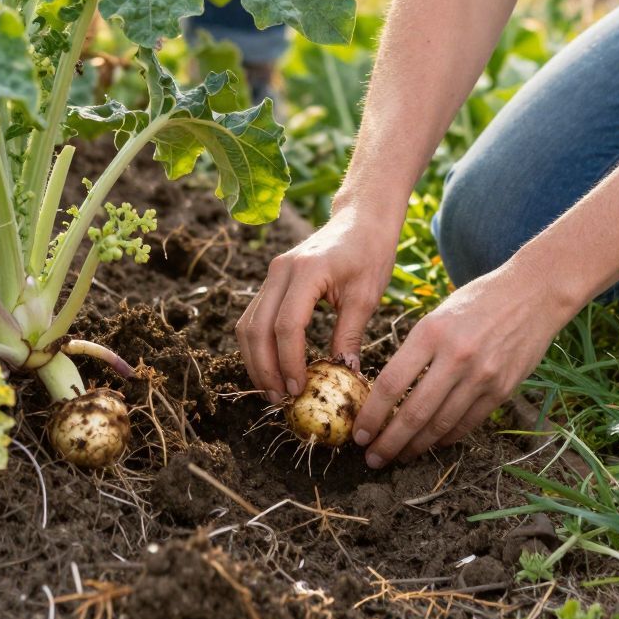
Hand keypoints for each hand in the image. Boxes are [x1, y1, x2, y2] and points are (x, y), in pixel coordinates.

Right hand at [235, 206, 402, 402]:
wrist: (361, 219)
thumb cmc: (370, 253)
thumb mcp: (366, 296)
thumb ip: (349, 335)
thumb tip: (344, 376)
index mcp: (307, 271)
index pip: (287, 326)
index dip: (290, 362)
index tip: (300, 390)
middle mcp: (280, 270)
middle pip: (257, 328)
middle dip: (265, 369)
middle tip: (280, 399)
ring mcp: (272, 273)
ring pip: (248, 325)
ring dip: (256, 360)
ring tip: (274, 390)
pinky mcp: (271, 279)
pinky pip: (254, 317)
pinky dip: (258, 345)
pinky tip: (272, 367)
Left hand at [354, 264, 567, 466]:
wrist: (534, 294)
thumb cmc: (478, 300)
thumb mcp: (438, 314)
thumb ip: (417, 350)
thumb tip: (389, 391)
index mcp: (432, 332)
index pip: (392, 383)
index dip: (372, 415)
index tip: (359, 432)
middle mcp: (456, 357)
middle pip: (413, 413)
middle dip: (388, 442)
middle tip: (372, 458)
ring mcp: (481, 376)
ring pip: (440, 425)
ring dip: (415, 447)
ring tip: (399, 457)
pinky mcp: (502, 390)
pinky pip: (467, 423)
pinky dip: (446, 438)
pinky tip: (432, 443)